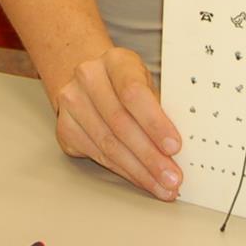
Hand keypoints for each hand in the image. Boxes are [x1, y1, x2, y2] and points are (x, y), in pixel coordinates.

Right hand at [52, 47, 183, 199]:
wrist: (93, 81)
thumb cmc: (128, 84)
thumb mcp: (148, 83)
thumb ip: (161, 108)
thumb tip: (181, 148)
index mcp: (115, 61)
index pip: (133, 92)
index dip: (154, 122)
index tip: (174, 147)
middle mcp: (88, 77)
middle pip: (120, 123)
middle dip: (150, 156)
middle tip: (171, 177)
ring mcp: (72, 102)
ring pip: (108, 144)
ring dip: (138, 170)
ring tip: (161, 185)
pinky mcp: (65, 127)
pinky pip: (97, 155)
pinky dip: (123, 171)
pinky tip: (141, 179)